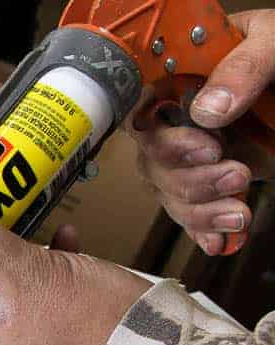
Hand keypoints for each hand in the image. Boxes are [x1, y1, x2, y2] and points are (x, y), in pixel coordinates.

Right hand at [131, 10, 274, 254]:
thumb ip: (243, 68)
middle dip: (192, 181)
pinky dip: (204, 232)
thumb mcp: (272, 43)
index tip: (206, 149)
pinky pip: (192, 212)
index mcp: (181, 81)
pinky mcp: (212, 181)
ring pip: (171, 194)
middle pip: (155, 164)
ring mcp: (193, 155)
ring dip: (201, 213)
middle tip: (237, 176)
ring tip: (239, 214)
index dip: (162, 141)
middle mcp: (179, 122)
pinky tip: (220, 241)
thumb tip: (207, 110)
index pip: (142, 115)